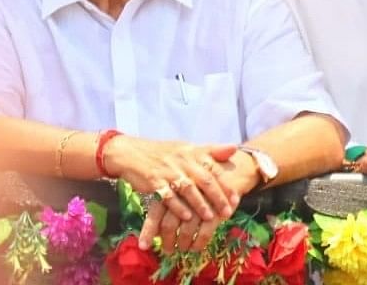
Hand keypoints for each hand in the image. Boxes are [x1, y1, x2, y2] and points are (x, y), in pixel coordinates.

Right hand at [101, 137, 242, 250]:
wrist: (131, 153)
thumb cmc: (164, 153)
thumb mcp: (187, 148)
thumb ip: (211, 151)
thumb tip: (235, 148)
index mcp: (193, 153)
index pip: (214, 169)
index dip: (226, 184)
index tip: (236, 198)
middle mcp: (183, 161)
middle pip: (205, 180)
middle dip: (217, 197)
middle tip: (227, 212)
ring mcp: (168, 171)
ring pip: (188, 189)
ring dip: (200, 204)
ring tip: (210, 217)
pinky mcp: (154, 181)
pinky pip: (168, 196)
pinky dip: (178, 207)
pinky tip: (186, 218)